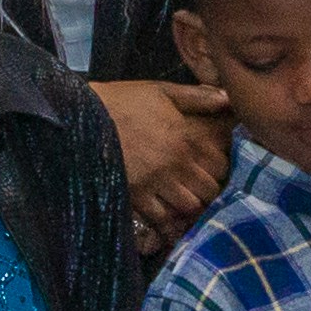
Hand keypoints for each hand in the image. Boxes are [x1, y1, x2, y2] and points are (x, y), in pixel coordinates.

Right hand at [97, 78, 236, 250]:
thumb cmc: (123, 102)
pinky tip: (165, 212)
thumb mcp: (161, 91)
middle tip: (200, 187)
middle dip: (209, 190)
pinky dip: (167, 219)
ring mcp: (156, 183)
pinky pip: (161, 218)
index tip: (212, 167)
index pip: (221, 164)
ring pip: (190, 207)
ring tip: (184, 199)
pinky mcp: (136, 197)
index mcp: (186, 138)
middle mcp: (176, 163)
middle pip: (210, 190)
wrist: (82, 118)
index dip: (221, 168)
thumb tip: (228, 98)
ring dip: (191, 205)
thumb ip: (197, 97)